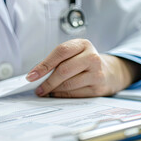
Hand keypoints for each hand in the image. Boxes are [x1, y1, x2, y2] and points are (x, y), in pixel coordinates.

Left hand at [26, 39, 140, 97]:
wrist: (108, 72)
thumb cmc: (84, 62)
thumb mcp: (74, 54)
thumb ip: (57, 60)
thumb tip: (36, 75)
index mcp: (83, 44)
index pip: (61, 51)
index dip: (44, 64)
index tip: (31, 75)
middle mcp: (92, 57)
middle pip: (64, 70)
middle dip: (47, 81)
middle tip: (38, 89)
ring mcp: (97, 73)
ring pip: (68, 84)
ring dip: (54, 90)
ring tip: (46, 91)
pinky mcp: (98, 88)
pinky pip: (75, 94)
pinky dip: (62, 95)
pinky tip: (57, 94)